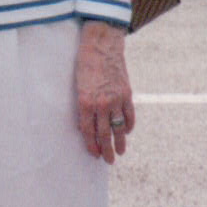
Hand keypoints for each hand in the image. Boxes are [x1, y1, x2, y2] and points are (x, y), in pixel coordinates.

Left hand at [75, 20, 134, 161]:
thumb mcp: (77, 85)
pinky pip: (129, 115)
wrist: (101, 45)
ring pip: (119, 128)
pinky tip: (127, 132)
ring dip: (120, 142)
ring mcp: (116, 99)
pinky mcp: (127, 94)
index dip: (91, 145)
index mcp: (85, 102)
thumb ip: (83, 105)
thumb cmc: (84, 64)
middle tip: (108, 161)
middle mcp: (101, 103)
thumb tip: (86, 124)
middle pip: (104, 134)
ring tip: (119, 152)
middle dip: (106, 150)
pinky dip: (129, 125)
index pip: (88, 131)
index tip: (94, 154)